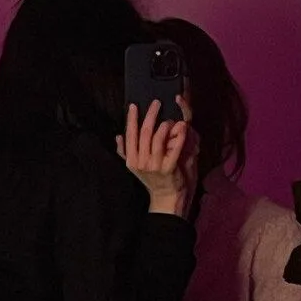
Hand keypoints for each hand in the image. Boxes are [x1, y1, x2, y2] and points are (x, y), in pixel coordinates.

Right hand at [117, 97, 192, 213]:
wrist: (165, 198)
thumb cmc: (152, 180)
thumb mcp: (134, 167)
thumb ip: (124, 152)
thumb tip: (118, 136)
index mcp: (131, 160)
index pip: (130, 135)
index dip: (132, 119)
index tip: (134, 105)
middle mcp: (141, 162)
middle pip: (144, 133)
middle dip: (150, 115)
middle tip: (156, 103)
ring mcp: (155, 166)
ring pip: (157, 139)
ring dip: (164, 125)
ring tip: (169, 118)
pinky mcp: (169, 169)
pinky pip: (174, 149)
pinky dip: (178, 136)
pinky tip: (181, 127)